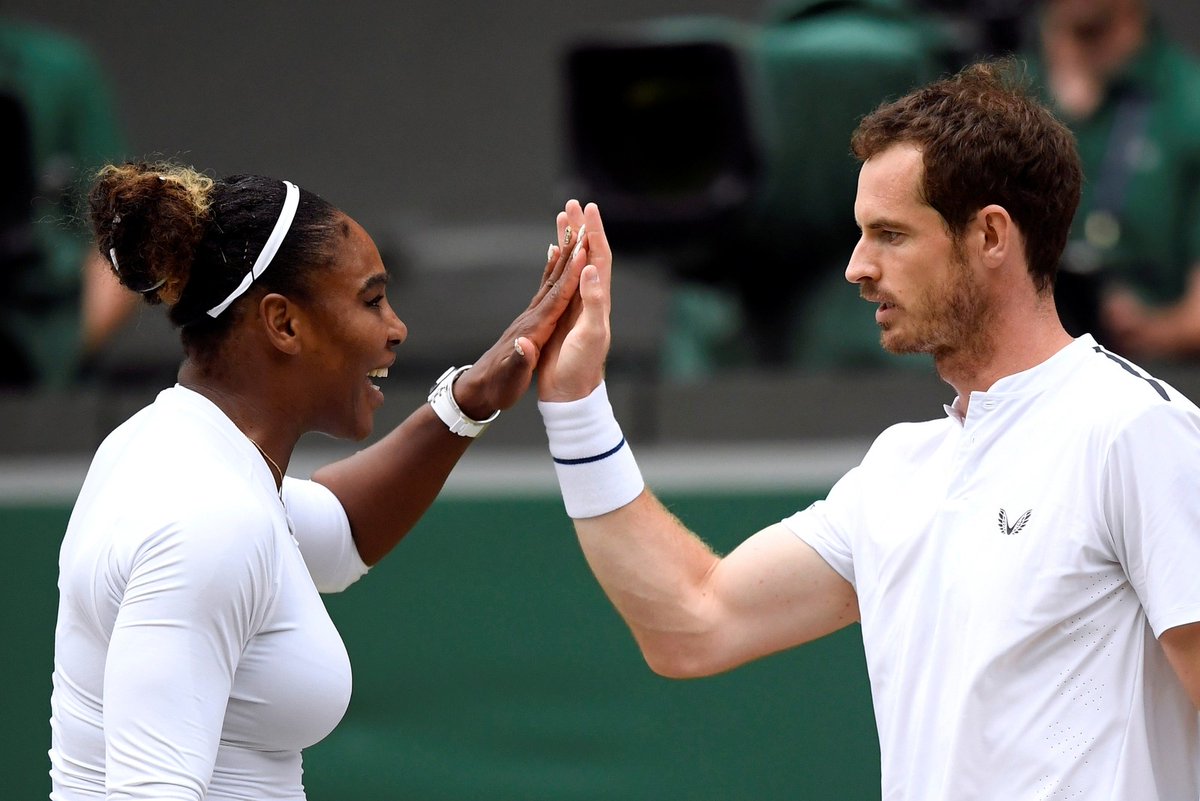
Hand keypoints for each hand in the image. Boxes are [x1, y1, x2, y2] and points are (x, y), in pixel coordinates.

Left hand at [451, 215, 589, 417]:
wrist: (479, 388)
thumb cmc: (498, 387)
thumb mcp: (510, 379)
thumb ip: (520, 362)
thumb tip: (525, 346)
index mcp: (533, 330)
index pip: (556, 298)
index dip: (571, 275)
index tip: (585, 252)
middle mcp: (531, 317)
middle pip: (554, 280)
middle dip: (569, 252)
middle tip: (581, 223)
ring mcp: (529, 316)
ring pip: (551, 279)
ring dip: (563, 254)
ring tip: (573, 229)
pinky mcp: (529, 320)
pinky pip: (546, 289)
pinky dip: (553, 270)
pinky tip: (555, 255)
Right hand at [537, 200, 611, 401]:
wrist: (570, 394)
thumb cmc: (581, 368)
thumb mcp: (590, 335)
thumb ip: (593, 303)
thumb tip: (590, 268)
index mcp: (598, 301)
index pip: (600, 258)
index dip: (595, 233)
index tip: (588, 208)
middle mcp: (590, 300)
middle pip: (588, 255)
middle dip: (581, 229)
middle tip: (572, 203)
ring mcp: (577, 306)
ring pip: (574, 265)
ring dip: (570, 241)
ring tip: (561, 217)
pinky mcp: (563, 315)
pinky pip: (560, 280)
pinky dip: (557, 262)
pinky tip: (552, 253)